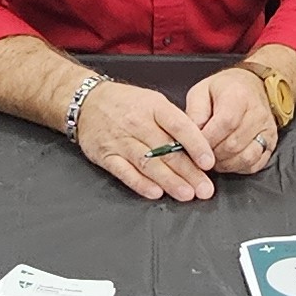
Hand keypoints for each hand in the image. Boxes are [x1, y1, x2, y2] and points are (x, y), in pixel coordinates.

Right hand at [73, 77, 215, 202]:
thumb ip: (174, 122)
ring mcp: (121, 141)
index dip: (196, 145)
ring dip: (169, 181)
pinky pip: (125, 172)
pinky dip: (140, 184)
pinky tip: (156, 193)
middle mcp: (138, 123)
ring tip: (187, 194)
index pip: (179, 126)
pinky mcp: (106, 156)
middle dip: (189, 172)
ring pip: (148, 163)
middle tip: (205, 189)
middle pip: (167, 150)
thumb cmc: (125, 103)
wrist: (86, 102)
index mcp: (154, 107)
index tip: (209, 163)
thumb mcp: (153, 102)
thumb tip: (199, 147)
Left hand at [184, 65, 279, 176]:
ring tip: (213, 158)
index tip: (194, 145)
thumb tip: (190, 137)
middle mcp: (257, 113)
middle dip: (213, 154)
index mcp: (238, 96)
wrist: (252, 86)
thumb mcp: (201, 91)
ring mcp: (267, 129)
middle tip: (201, 154)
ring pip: (246, 157)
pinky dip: (238, 168)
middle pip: (233, 144)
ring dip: (225, 163)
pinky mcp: (271, 142)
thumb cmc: (224, 90)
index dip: (207, 140)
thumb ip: (194, 113)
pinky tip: (227, 161)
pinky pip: (255, 164)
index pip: (225, 124)